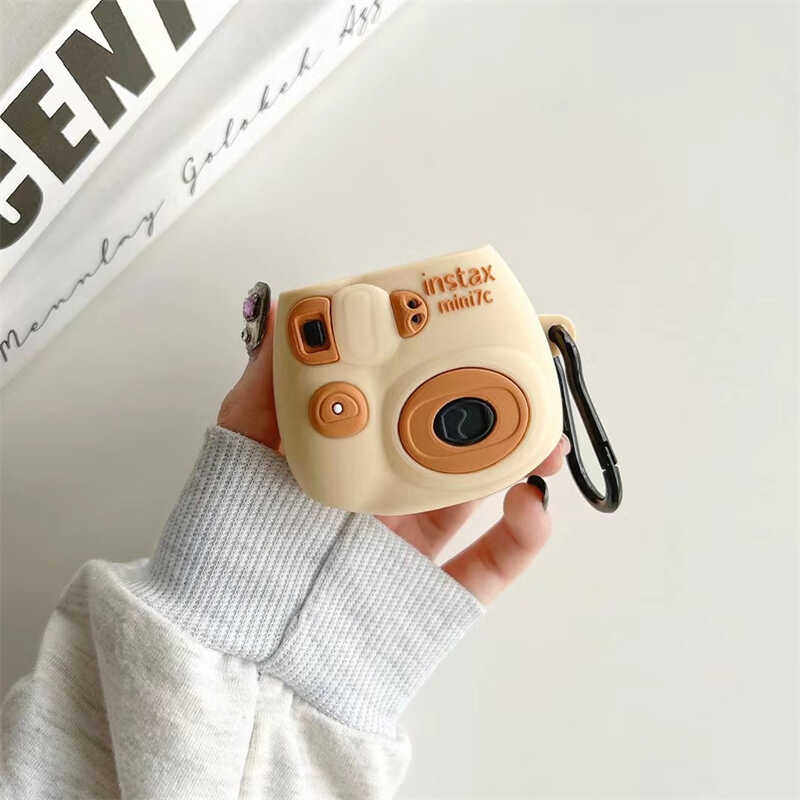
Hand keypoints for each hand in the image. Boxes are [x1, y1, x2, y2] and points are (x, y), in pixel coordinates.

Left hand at [218, 301, 568, 603]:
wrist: (234, 653)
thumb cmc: (228, 550)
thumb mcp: (237, 456)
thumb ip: (262, 390)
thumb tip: (290, 316)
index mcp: (345, 461)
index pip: (401, 404)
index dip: (440, 370)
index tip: (471, 337)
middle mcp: (383, 499)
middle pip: (452, 445)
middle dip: (496, 411)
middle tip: (527, 381)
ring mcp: (413, 549)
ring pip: (480, 496)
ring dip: (522, 462)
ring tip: (547, 436)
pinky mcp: (434, 597)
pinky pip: (492, 565)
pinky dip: (523, 535)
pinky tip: (531, 502)